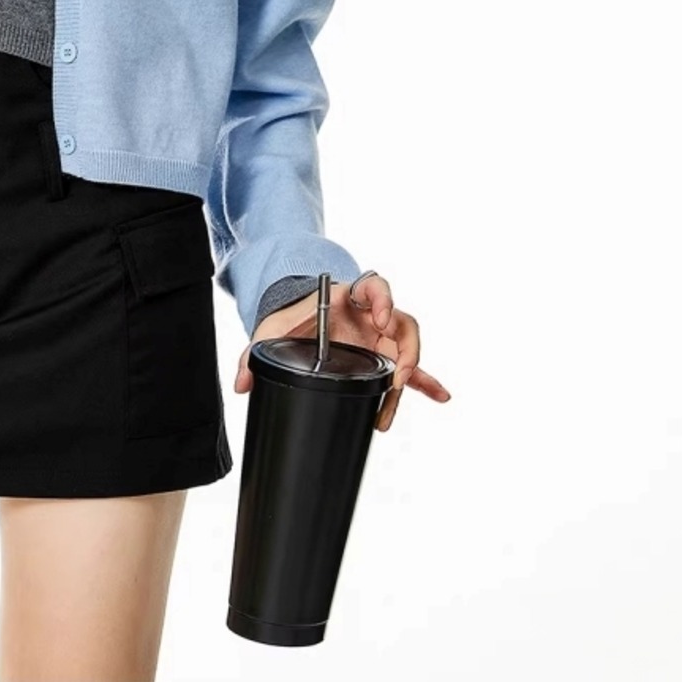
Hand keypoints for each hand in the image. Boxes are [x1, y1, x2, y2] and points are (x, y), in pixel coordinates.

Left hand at [234, 274, 450, 432]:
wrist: (297, 324)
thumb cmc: (291, 320)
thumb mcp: (272, 331)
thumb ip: (254, 353)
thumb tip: (241, 383)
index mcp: (348, 296)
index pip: (375, 286)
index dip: (383, 299)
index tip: (382, 320)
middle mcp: (371, 315)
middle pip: (401, 323)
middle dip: (404, 350)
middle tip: (395, 376)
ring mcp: (380, 337)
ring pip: (406, 350)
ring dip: (411, 374)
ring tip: (400, 395)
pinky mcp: (382, 358)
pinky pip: (408, 370)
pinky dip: (424, 382)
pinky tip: (440, 395)